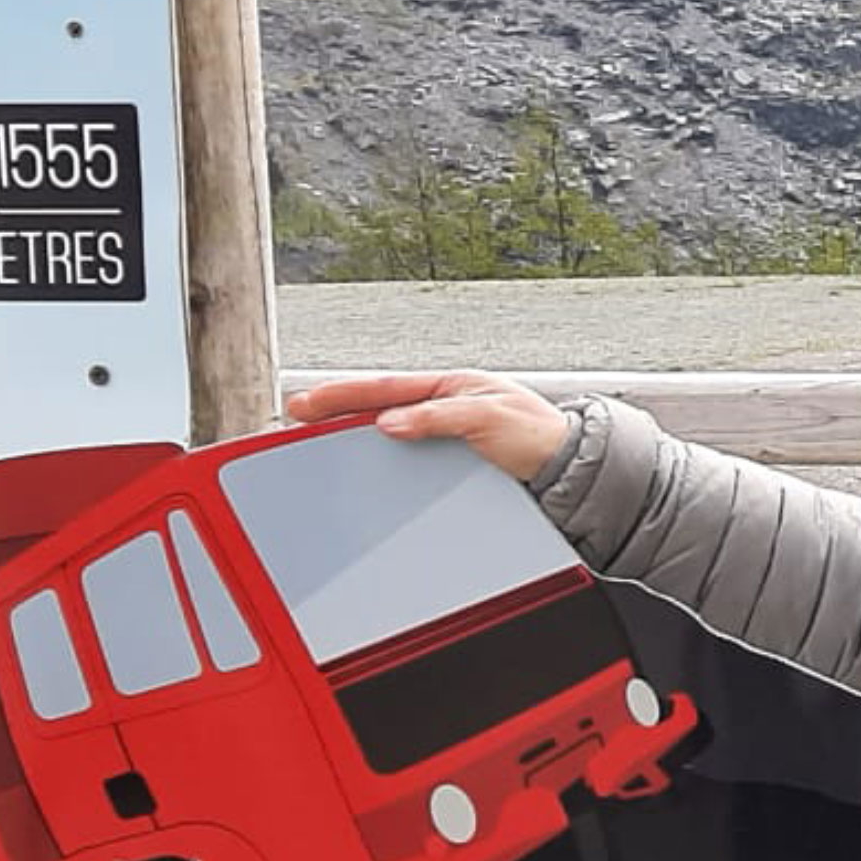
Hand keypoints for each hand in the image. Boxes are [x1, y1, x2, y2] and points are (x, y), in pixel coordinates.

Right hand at [280, 370, 573, 485]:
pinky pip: (404, 460)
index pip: (385, 388)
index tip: (306, 401)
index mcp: (449, 387)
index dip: (343, 395)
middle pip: (377, 408)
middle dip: (334, 412)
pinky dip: (377, 462)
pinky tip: (359, 474)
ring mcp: (443, 435)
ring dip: (351, 435)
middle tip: (293, 418)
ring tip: (313, 444)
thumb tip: (389, 422)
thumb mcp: (489, 418)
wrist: (567, 469)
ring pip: (386, 433)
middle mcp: (442, 408)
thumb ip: (440, 417)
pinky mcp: (449, 464)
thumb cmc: (538, 434)